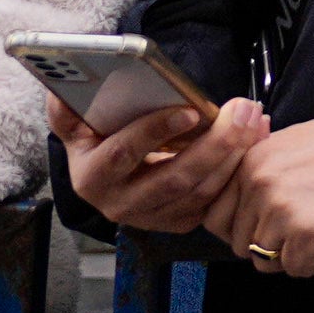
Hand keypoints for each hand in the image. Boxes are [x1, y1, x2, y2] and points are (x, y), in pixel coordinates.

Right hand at [63, 93, 262, 238]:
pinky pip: (213, 200)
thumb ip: (67, 112)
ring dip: (234, 154)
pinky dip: (238, 168)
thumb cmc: (100, 141)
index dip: (156, 131)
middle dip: (215, 144)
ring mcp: (151, 217)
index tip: (190, 110)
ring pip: (200, 191)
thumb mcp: (77, 127)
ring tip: (256, 118)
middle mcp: (119, 204)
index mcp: (91, 177)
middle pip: (174, 179)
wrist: (112, 179)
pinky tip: (255, 137)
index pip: (123, 154)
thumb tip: (58, 90)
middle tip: (244, 111)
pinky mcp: (177, 222)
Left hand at [224, 115, 313, 276]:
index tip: (262, 227)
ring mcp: (282, 213)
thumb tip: (236, 189)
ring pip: (266, 260)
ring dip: (292, 252)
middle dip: (267, 242)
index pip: (216, 216)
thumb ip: (259, 166)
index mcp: (251, 162)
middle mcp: (259, 186)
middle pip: (240, 243)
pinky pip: (296, 268)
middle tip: (298, 227)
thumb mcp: (292, 140)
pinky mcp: (307, 237)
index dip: (240, 227)